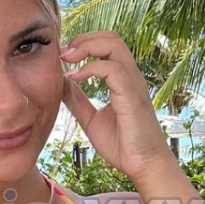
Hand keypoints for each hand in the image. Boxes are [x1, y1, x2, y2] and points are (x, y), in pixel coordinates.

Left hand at [59, 31, 174, 182]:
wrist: (143, 166)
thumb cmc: (123, 145)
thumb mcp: (91, 119)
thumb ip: (78, 101)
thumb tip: (61, 83)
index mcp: (123, 79)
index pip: (107, 44)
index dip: (84, 43)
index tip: (63, 57)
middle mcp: (130, 76)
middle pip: (112, 37)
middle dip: (84, 39)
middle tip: (63, 53)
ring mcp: (133, 84)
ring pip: (113, 45)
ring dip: (86, 47)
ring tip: (67, 60)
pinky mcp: (131, 96)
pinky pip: (112, 69)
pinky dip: (90, 68)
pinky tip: (75, 78)